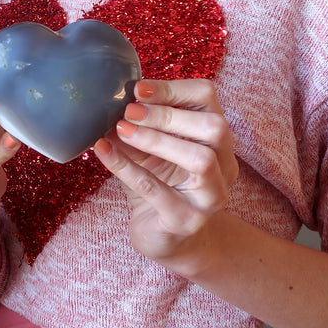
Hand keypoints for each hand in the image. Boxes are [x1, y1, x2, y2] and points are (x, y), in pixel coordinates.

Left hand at [93, 78, 237, 271]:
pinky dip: (126, 167)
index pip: (208, 99)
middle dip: (168, 115)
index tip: (137, 89)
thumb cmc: (158, 184)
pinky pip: (157, 190)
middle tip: (128, 111)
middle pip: (214, 128)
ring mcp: (210, 197)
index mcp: (217, 139)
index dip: (174, 89)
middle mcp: (225, 166)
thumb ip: (138, 124)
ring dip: (157, 140)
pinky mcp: (185, 221)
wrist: (166, 239)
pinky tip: (103, 150)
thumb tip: (105, 96)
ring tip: (121, 130)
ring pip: (201, 160)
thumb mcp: (149, 149)